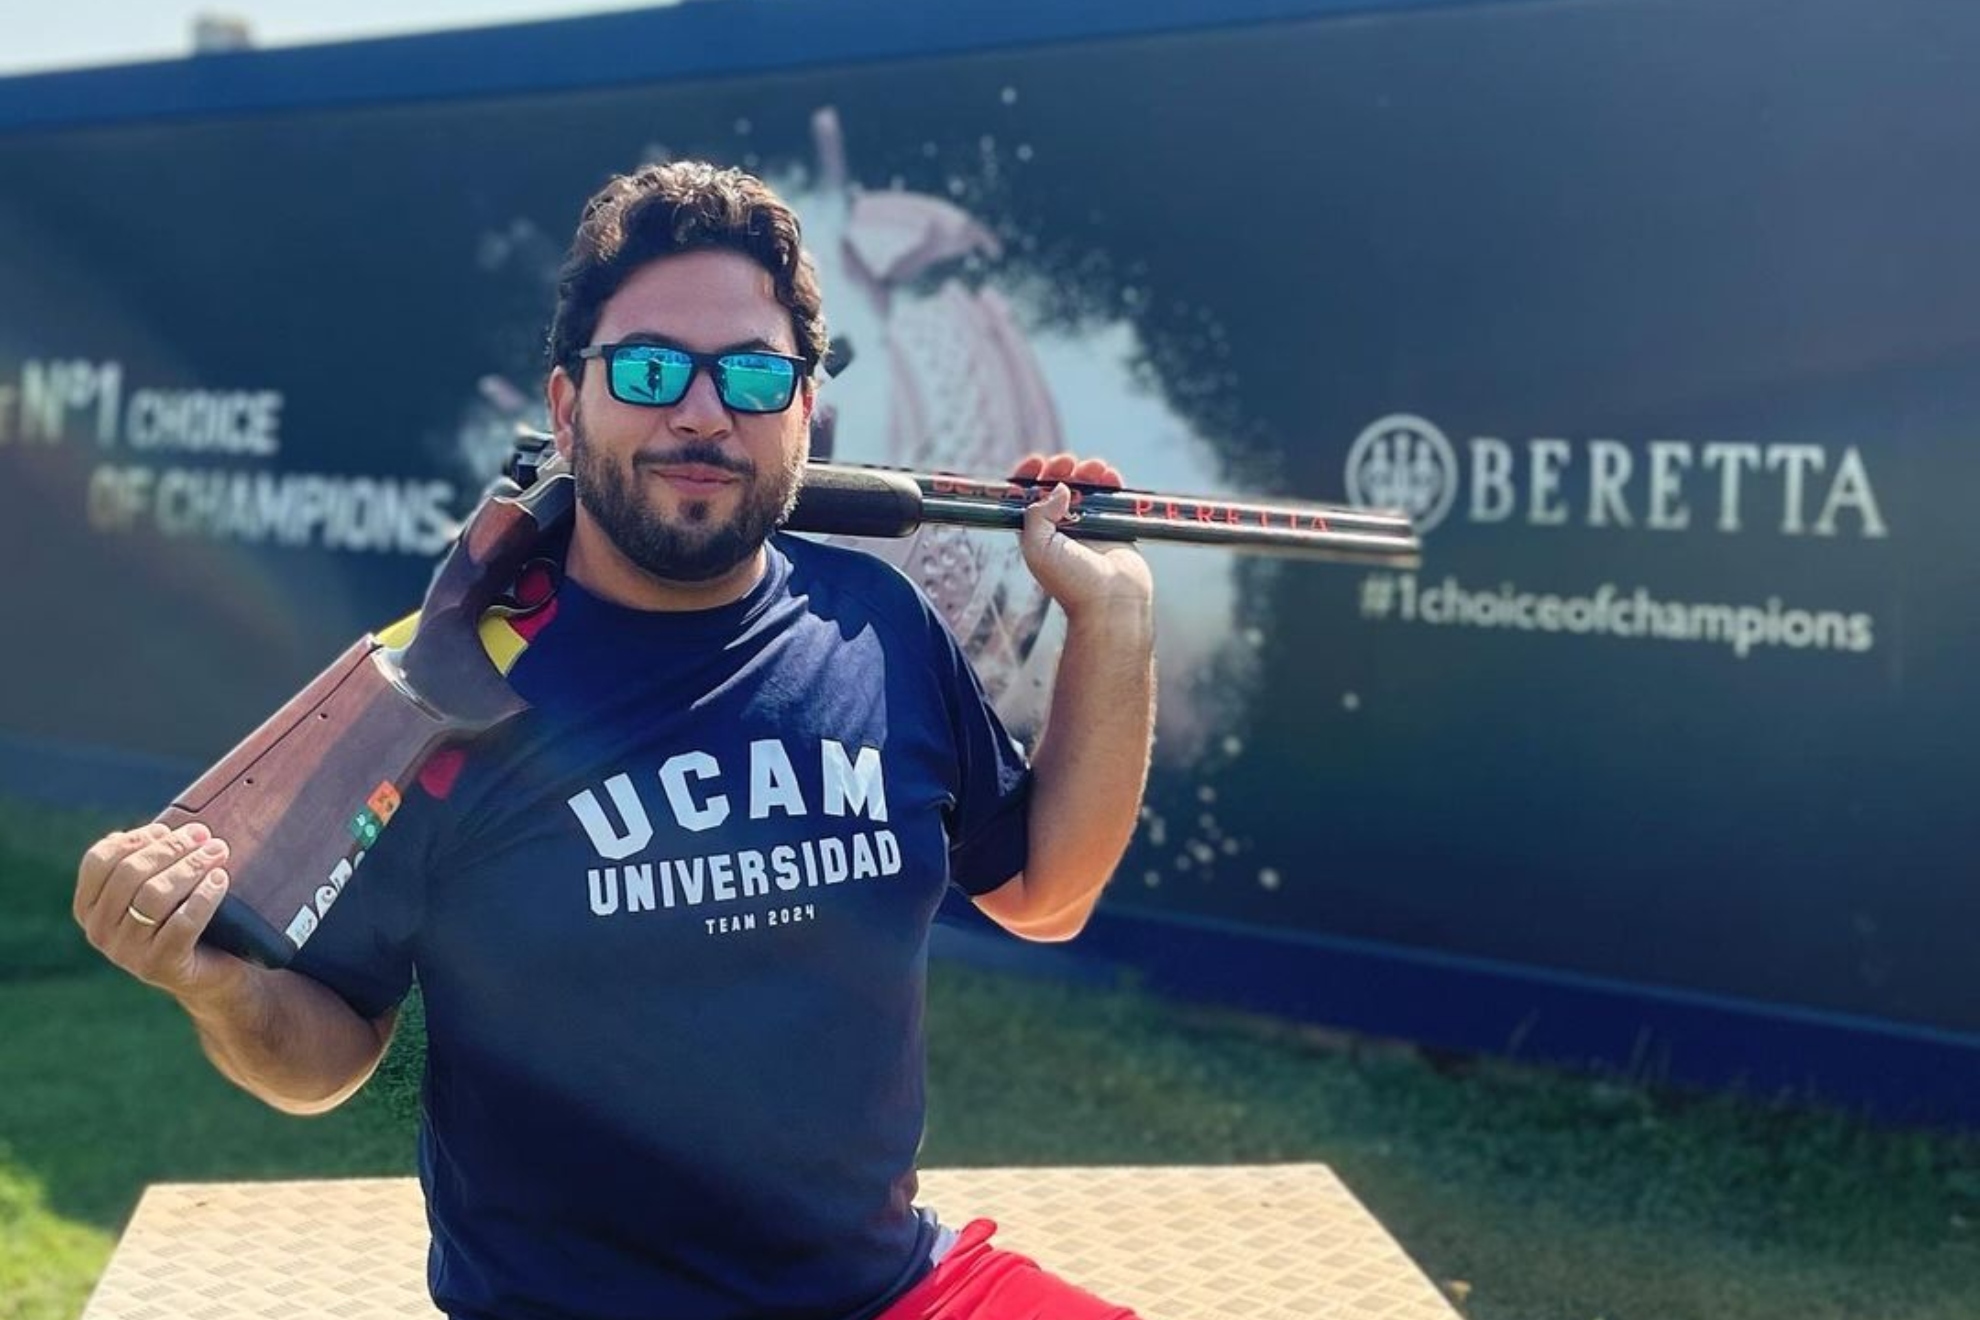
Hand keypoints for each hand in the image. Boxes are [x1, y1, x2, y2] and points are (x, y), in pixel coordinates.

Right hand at [75, 822, 245, 1001]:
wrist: (211, 972)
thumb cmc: (183, 919)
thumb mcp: (156, 889)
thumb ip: (149, 862)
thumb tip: (163, 830)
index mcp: (89, 908)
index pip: (98, 862)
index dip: (134, 839)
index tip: (167, 829)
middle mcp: (100, 932)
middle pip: (131, 875)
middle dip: (171, 849)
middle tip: (204, 836)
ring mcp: (126, 953)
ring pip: (155, 896)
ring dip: (191, 867)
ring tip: (218, 852)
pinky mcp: (159, 967)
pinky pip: (182, 923)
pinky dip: (203, 896)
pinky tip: (220, 879)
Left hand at [1010, 451, 1154, 620]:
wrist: (1111, 602)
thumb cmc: (1071, 582)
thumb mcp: (1037, 547)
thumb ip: (1037, 513)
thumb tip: (1059, 488)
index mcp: (1037, 534)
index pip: (1028, 497)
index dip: (1029, 476)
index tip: (1037, 462)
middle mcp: (1061, 528)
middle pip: (1057, 486)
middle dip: (1061, 469)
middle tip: (1067, 463)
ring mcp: (1089, 526)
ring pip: (1085, 487)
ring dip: (1087, 472)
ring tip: (1094, 468)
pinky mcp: (1113, 527)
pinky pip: (1111, 497)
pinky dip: (1109, 481)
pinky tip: (1109, 475)